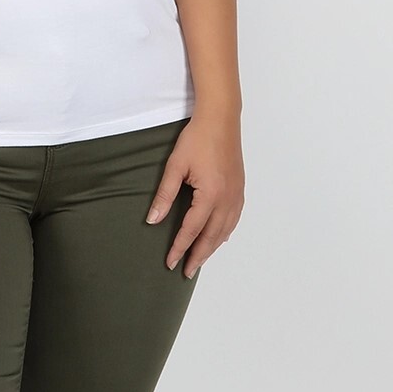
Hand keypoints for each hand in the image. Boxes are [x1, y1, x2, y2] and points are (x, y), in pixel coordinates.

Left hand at [145, 111, 243, 277]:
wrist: (221, 119)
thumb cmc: (197, 138)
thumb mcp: (175, 166)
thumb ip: (164, 195)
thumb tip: (153, 220)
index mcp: (211, 195)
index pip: (192, 230)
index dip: (180, 248)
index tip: (170, 262)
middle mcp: (227, 199)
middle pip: (212, 236)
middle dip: (198, 256)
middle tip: (186, 272)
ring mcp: (237, 195)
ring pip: (225, 230)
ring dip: (212, 247)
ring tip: (199, 260)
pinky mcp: (239, 189)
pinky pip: (234, 219)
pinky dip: (225, 233)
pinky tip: (220, 238)